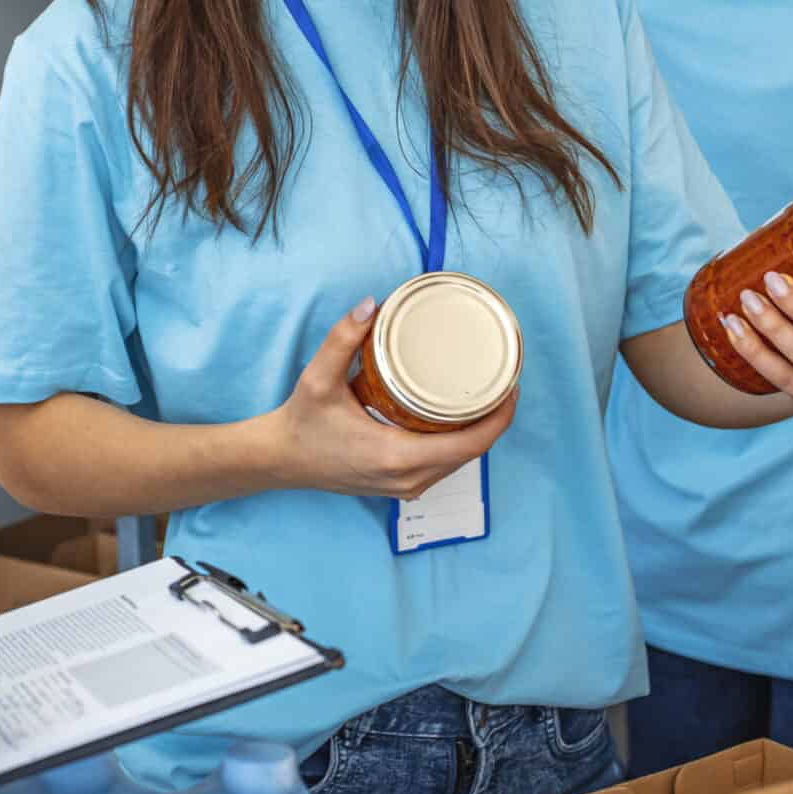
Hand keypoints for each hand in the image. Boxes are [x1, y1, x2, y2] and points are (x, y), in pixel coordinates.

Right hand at [267, 297, 515, 499]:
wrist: (282, 460)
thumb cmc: (302, 423)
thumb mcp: (318, 378)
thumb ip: (344, 339)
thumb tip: (372, 305)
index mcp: (398, 456)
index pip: (472, 444)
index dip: (500, 417)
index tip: (511, 386)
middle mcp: (408, 479)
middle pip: (473, 453)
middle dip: (494, 419)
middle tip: (501, 380)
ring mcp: (406, 488)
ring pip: (461, 462)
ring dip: (479, 433)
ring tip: (486, 395)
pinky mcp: (402, 487)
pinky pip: (445, 466)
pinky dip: (460, 444)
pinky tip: (462, 419)